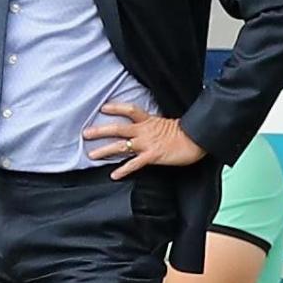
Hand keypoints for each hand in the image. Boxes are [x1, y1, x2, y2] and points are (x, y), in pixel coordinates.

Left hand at [82, 104, 205, 179]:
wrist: (196, 140)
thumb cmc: (185, 132)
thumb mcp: (165, 124)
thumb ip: (152, 126)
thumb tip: (143, 129)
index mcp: (148, 120)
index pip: (129, 110)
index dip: (116, 108)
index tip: (103, 108)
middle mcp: (144, 130)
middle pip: (118, 128)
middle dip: (100, 131)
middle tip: (85, 133)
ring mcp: (147, 143)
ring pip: (121, 146)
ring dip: (105, 150)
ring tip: (92, 155)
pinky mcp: (152, 156)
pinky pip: (134, 164)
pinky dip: (123, 170)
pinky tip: (113, 174)